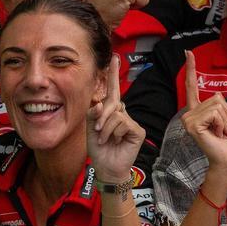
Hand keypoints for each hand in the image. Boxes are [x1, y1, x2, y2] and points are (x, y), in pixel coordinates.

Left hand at [87, 55, 143, 182]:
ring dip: (105, 128)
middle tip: (97, 131)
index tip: (115, 58)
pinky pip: (123, 123)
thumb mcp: (90, 128)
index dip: (113, 74)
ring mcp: (131, 122)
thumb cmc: (99, 149)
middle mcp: (123, 114)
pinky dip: (113, 132)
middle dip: (101, 116)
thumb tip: (102, 104)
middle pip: (112, 102)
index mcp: (111, 111)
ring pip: (116, 114)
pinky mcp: (137, 131)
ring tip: (104, 139)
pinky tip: (115, 141)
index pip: (113, 90)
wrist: (106, 167)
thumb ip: (93, 113)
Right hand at [181, 51, 226, 198]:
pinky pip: (215, 113)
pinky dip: (223, 123)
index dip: (191, 68)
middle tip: (226, 130)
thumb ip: (219, 106)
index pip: (192, 86)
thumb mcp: (226, 118)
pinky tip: (218, 134)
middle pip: (216, 98)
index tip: (188, 52)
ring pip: (217, 105)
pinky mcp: (193, 125)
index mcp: (196, 110)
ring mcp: (188, 119)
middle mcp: (189, 113)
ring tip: (222, 133)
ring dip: (226, 120)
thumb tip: (215, 96)